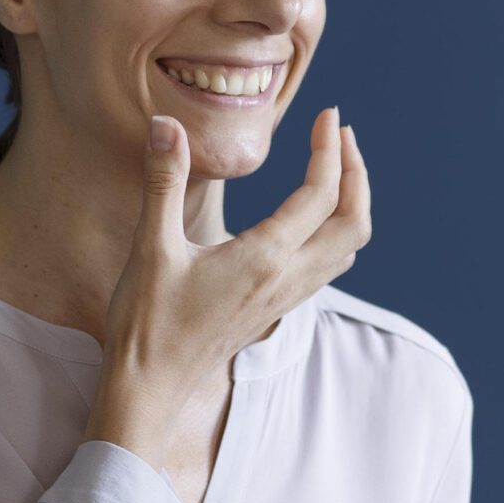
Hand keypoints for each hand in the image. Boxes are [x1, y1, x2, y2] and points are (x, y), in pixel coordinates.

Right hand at [90, 108, 368, 456]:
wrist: (152, 387)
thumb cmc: (147, 322)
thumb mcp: (151, 247)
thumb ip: (163, 181)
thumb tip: (165, 123)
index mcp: (264, 258)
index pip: (321, 195)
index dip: (330, 150)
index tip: (327, 114)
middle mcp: (287, 279)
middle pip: (354, 223)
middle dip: (356, 173)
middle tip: (340, 134)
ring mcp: (286, 298)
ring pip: (348, 248)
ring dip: (353, 204)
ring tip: (337, 166)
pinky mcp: (276, 309)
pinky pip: (328, 267)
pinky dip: (337, 232)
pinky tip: (313, 217)